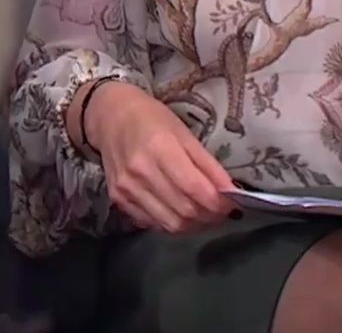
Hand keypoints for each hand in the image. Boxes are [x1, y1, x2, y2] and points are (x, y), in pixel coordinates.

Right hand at [83, 81, 235, 233]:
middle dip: (210, 216)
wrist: (109, 116)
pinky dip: (172, 223)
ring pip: (170, 224)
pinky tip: (179, 211)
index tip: (232, 203)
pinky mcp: (118, 200)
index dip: (218, 203)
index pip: (195, 189)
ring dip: (194, 225)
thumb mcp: (184, 133)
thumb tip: (231, 191)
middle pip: (184, 211)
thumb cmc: (151, 119)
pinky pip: (153, 224)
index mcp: (160, 149)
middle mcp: (140, 172)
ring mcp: (126, 189)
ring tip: (203, 213)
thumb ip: (208, 164)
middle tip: (221, 210)